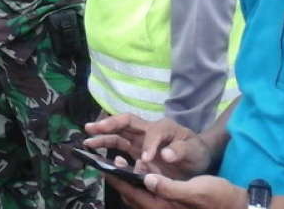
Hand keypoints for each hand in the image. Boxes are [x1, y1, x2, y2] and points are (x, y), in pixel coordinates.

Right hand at [85, 114, 210, 179]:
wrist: (196, 159)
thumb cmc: (195, 151)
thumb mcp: (194, 151)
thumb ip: (181, 151)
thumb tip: (165, 154)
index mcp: (163, 127)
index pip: (152, 132)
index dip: (148, 145)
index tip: (146, 160)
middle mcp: (148, 130)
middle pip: (126, 123)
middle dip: (109, 124)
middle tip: (91, 128)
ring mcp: (141, 141)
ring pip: (119, 135)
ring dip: (103, 136)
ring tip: (87, 141)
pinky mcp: (136, 151)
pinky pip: (120, 148)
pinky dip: (107, 150)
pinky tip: (96, 154)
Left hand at [106, 173, 245, 208]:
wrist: (237, 205)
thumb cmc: (218, 198)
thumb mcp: (194, 190)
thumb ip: (168, 187)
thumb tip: (145, 179)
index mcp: (163, 208)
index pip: (133, 194)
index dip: (118, 181)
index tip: (104, 168)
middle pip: (133, 196)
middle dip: (121, 180)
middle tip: (112, 163)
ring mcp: (167, 207)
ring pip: (141, 194)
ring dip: (131, 180)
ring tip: (123, 163)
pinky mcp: (172, 203)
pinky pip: (151, 194)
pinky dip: (143, 182)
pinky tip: (144, 170)